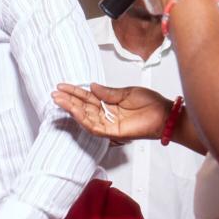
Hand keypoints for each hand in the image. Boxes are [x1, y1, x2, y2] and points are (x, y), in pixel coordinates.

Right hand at [53, 82, 172, 142]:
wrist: (164, 114)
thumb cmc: (150, 104)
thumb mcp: (126, 92)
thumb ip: (108, 92)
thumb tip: (91, 86)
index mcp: (109, 104)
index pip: (87, 98)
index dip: (74, 92)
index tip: (61, 87)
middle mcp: (106, 115)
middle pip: (83, 108)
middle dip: (68, 100)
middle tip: (55, 94)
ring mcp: (108, 124)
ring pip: (85, 118)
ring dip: (71, 109)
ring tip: (59, 100)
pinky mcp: (112, 133)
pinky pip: (94, 126)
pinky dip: (83, 119)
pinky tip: (74, 110)